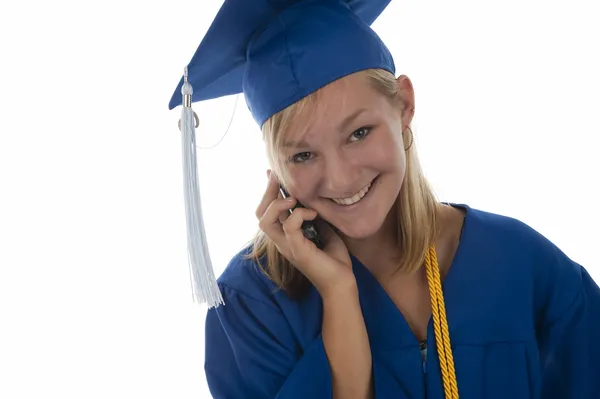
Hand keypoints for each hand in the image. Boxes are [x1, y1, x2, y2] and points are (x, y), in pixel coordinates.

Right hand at [255, 171, 355, 296]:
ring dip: (277, 204)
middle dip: (268, 193)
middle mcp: (282, 241)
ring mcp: (287, 246)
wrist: (342, 283)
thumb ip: (314, 218)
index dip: (267, 193)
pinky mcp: (297, 250)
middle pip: (260, 215)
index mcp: (286, 236)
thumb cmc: (334, 260)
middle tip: (278, 177)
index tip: (273, 174)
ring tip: (293, 197)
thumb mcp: (324, 231)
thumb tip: (313, 200)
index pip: (266, 213)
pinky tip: (312, 212)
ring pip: (265, 221)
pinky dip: (299, 214)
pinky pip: (289, 226)